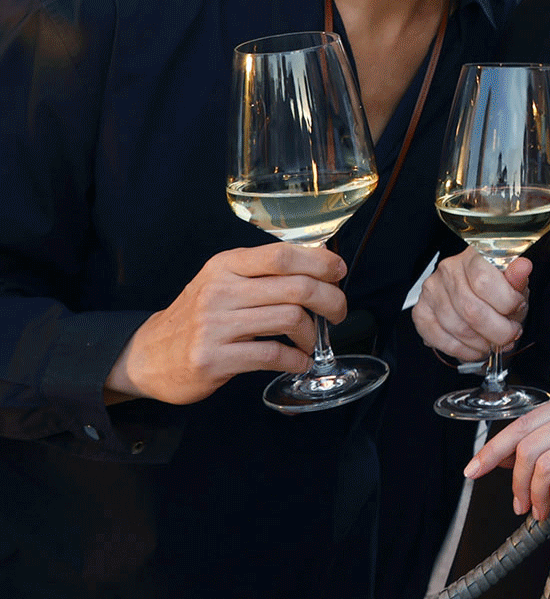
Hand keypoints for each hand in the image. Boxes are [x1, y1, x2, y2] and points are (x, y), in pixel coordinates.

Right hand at [105, 243, 347, 404]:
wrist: (145, 356)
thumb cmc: (197, 317)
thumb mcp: (222, 282)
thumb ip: (262, 272)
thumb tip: (321, 261)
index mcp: (226, 265)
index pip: (282, 254)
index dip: (320, 261)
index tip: (339, 272)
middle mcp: (220, 291)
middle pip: (296, 287)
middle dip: (331, 299)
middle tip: (339, 312)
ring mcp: (214, 326)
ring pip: (289, 319)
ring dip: (312, 333)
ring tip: (313, 341)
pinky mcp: (213, 359)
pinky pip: (272, 355)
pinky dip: (295, 359)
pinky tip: (299, 362)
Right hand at [412, 250, 531, 360]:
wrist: (475, 291)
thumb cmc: (495, 287)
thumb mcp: (514, 282)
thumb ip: (518, 278)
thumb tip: (523, 267)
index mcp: (473, 257)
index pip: (484, 281)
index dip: (506, 302)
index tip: (517, 309)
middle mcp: (448, 271)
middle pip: (471, 310)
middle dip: (497, 331)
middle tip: (509, 335)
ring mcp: (432, 291)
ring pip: (457, 328)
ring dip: (481, 343)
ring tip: (493, 343)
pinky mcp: (421, 311)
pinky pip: (439, 338)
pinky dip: (461, 350)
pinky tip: (475, 349)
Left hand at [466, 391, 549, 521]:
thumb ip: (544, 446)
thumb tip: (499, 458)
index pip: (523, 424)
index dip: (493, 450)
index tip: (474, 470)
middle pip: (529, 447)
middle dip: (519, 484)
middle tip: (524, 506)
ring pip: (546, 465)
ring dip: (539, 497)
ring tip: (544, 510)